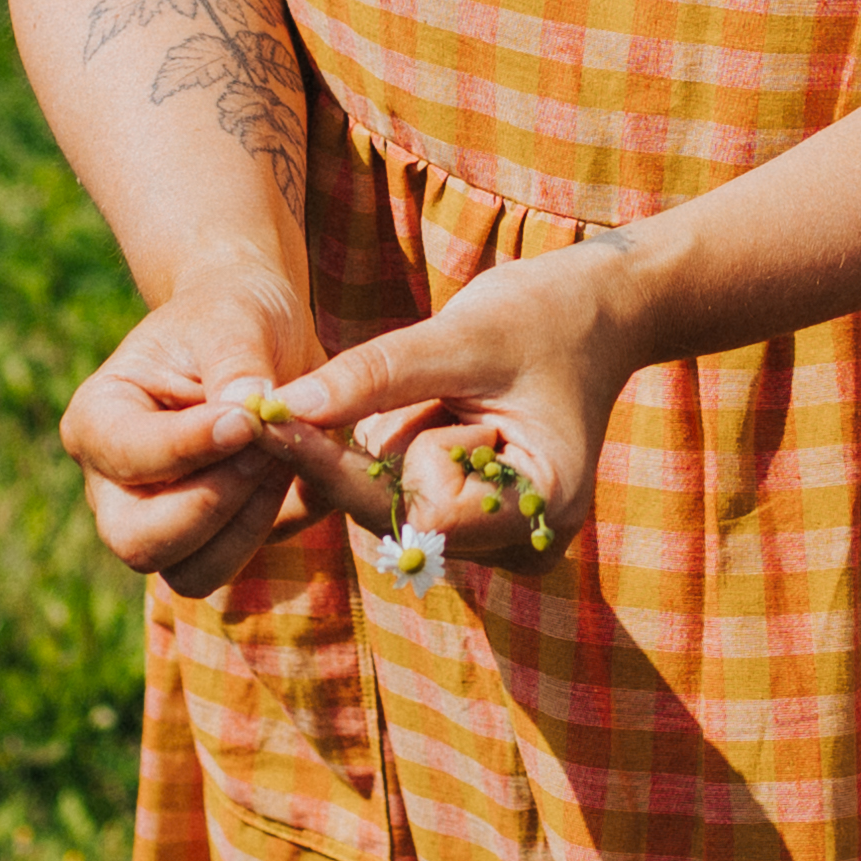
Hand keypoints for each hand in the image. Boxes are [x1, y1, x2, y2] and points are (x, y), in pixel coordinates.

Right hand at [59, 260, 371, 599]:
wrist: (258, 332)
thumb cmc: (231, 314)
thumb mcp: (233, 318)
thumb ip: (237, 364)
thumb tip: (251, 410)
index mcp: (97, 421)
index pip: (128, 456)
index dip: (191, 445)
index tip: (250, 418)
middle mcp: (114, 487)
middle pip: (140, 543)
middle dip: (215, 504)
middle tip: (270, 449)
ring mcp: (159, 524)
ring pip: (191, 573)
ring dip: (249, 525)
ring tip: (287, 456)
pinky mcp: (210, 543)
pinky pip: (244, 564)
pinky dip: (282, 525)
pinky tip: (302, 468)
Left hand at [280, 234, 653, 575]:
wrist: (593, 316)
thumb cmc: (541, 316)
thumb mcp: (462, 336)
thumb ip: (375, 375)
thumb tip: (283, 407)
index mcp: (542, 507)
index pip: (415, 512)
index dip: (339, 469)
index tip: (267, 424)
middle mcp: (523, 544)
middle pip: (397, 511)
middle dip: (383, 442)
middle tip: (423, 381)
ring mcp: (501, 541)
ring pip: (393, 499)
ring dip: (396, 439)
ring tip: (459, 391)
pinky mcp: (478, 525)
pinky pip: (404, 490)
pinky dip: (402, 444)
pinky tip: (445, 406)